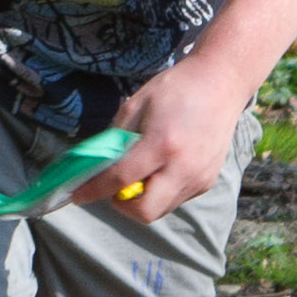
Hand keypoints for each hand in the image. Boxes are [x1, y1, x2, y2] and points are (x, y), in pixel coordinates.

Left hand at [107, 46, 250, 225]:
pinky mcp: (207, 182)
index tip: (77, 196)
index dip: (94, 190)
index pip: (120, 179)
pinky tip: (160, 168)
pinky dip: (161, 193)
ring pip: (161, 209)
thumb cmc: (174, 90)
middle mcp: (183, 168)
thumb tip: (94, 165)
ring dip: (142, 200)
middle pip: (145, 211)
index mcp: (161, 144)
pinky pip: (176, 200)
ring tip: (139, 172)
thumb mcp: (135, 106)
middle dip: (122, 204)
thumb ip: (115, 138)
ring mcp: (199, 178)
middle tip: (115, 185)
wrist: (219, 84)